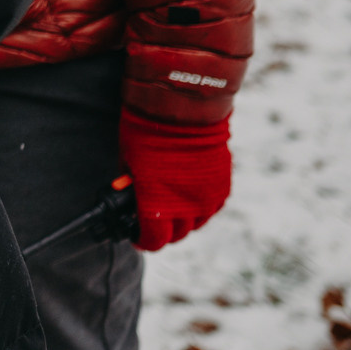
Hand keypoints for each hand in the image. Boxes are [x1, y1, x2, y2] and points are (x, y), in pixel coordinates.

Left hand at [118, 109, 230, 250]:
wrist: (182, 108)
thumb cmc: (147, 131)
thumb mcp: (128, 162)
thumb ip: (134, 186)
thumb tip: (132, 197)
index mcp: (156, 204)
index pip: (153, 240)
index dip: (143, 241)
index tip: (138, 236)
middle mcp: (185, 207)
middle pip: (176, 235)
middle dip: (163, 231)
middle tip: (153, 222)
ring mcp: (206, 198)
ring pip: (196, 223)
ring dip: (183, 220)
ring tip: (172, 207)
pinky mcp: (222, 187)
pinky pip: (211, 207)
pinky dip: (200, 206)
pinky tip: (189, 196)